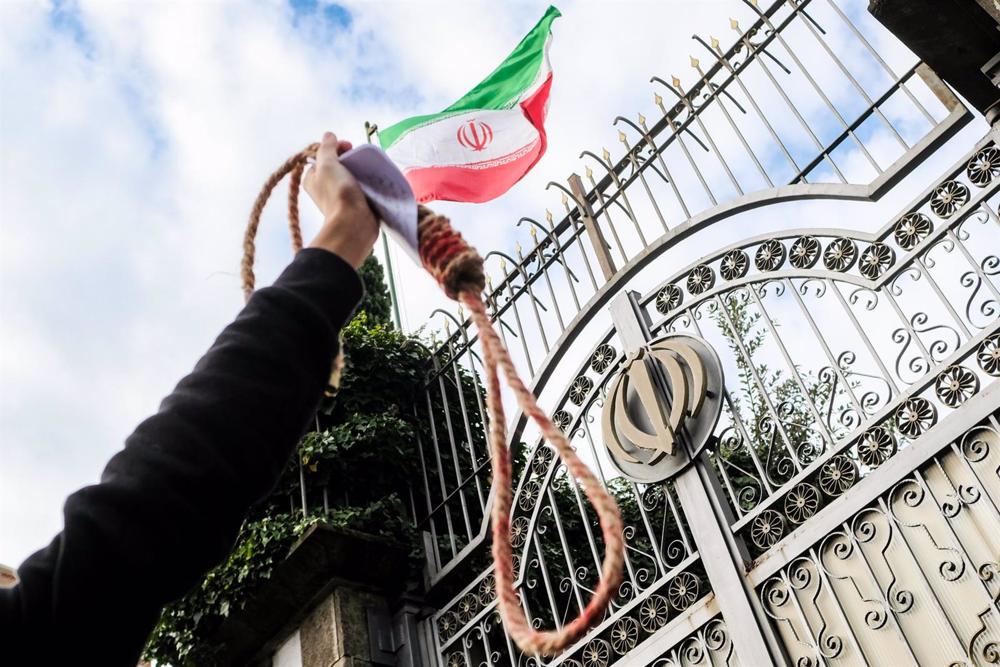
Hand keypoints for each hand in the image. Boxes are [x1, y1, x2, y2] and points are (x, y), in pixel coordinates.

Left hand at [304, 131, 379, 268]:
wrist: (354, 223)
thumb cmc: (337, 192)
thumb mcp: (327, 164)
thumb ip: (327, 147)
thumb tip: (329, 135)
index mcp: (312, 178)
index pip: (323, 155)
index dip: (335, 147)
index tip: (349, 146)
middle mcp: (323, 187)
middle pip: (337, 164)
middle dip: (349, 158)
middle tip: (358, 158)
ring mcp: (340, 196)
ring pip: (350, 175)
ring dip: (359, 169)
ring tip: (368, 168)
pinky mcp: (354, 203)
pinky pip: (360, 187)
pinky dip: (365, 181)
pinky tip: (372, 179)